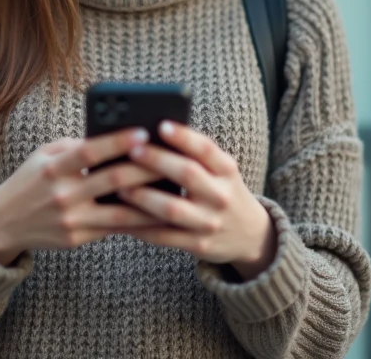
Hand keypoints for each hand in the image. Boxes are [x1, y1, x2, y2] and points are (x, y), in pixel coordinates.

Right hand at [0, 128, 165, 266]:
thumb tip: (115, 139)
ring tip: (176, 191)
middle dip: (146, 169)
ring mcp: (71, 220)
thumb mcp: (44, 156)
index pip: (90, 151)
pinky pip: (114, 229)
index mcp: (53, 167)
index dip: (118, 141)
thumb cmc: (30, 181)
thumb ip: (75, 148)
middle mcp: (63, 194)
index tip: (144, 132)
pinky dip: (138, 221)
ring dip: (151, 201)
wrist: (3, 223)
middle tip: (173, 159)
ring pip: (121, 212)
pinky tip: (159, 214)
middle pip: (113, 180)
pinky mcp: (77, 239)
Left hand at [117, 121, 276, 280]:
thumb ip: (194, 155)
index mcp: (227, 170)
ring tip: (120, 186)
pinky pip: (163, 235)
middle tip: (131, 150)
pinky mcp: (198, 245)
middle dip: (157, 161)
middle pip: (187, 174)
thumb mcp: (220, 171)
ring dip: (143, 197)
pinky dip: (139, 226)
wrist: (250, 234)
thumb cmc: (222, 191)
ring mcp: (210, 222)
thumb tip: (150, 135)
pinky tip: (121, 216)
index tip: (161, 125)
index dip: (183, 136)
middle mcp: (221, 195)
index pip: (205, 149)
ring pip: (171, 209)